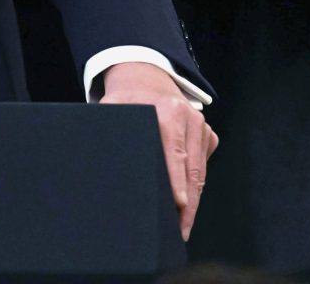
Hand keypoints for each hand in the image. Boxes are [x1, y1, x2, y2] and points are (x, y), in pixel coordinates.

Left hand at [99, 61, 218, 240]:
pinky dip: (195, 187)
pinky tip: (185, 207)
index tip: (179, 203)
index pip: (175, 152)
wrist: (148, 78)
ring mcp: (203, 128)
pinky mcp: (208, 136)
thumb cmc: (126, 97)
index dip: (177, 179)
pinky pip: (202, 167)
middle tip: (178, 230)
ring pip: (200, 173)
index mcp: (169, 111)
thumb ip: (110, 125)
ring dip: (193, 201)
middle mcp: (191, 119)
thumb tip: (101, 154)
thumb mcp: (114, 105)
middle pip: (192, 170)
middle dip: (187, 204)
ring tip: (181, 226)